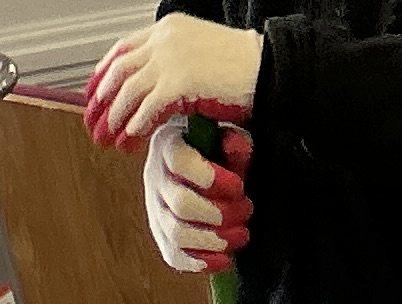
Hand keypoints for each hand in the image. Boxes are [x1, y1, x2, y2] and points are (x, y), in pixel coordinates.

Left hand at [86, 14, 263, 153]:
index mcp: (167, 28)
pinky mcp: (180, 81)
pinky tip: (131, 140)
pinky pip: (149, 107)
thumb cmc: (241, 68)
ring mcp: (171, 58)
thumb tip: (148, 91)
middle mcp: (164, 38)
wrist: (269, 68)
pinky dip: (136, 125)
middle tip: (92, 123)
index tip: (92, 95)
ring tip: (107, 140)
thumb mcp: (198, 56)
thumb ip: (172, 65)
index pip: (123, 49)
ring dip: (115, 118)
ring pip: (129, 90)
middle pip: (120, 70)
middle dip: (102, 100)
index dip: (104, 74)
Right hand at [143, 119, 253, 274]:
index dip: (211, 178)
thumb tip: (236, 145)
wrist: (199, 169)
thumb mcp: (226, 139)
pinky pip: (175, 256)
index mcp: (168, 145)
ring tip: (241, 233)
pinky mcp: (161, 236)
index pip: (179, 162)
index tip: (239, 187)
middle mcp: (156, 177)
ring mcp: (156, 209)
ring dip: (215, 240)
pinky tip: (225, 257)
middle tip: (245, 210)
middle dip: (219, 214)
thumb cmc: (214, 152)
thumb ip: (233, 142)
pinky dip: (203, 262)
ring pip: (177, 233)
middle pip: (180, 203)